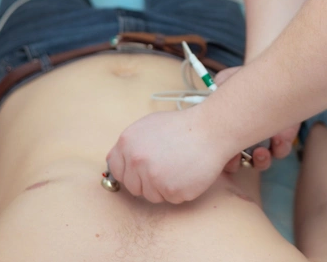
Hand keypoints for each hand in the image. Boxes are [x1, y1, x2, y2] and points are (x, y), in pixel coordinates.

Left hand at [106, 107, 230, 203]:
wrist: (211, 129)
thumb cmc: (184, 126)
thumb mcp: (150, 126)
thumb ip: (133, 144)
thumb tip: (123, 160)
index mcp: (127, 141)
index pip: (116, 167)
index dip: (129, 170)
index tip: (142, 169)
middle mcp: (135, 159)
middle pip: (133, 186)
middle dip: (148, 180)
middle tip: (168, 164)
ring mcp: (151, 176)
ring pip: (151, 196)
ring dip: (165, 187)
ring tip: (180, 166)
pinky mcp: (169, 190)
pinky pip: (171, 199)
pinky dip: (181, 190)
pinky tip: (188, 172)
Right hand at [214, 67, 299, 172]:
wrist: (275, 76)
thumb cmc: (249, 80)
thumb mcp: (231, 79)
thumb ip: (221, 83)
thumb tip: (215, 87)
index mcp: (228, 128)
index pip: (217, 149)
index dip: (217, 155)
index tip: (220, 150)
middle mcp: (244, 138)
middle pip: (235, 163)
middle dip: (234, 163)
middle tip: (237, 157)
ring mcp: (264, 140)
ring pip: (260, 162)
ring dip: (259, 160)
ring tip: (261, 152)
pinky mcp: (283, 137)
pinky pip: (281, 151)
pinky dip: (279, 148)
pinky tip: (279, 138)